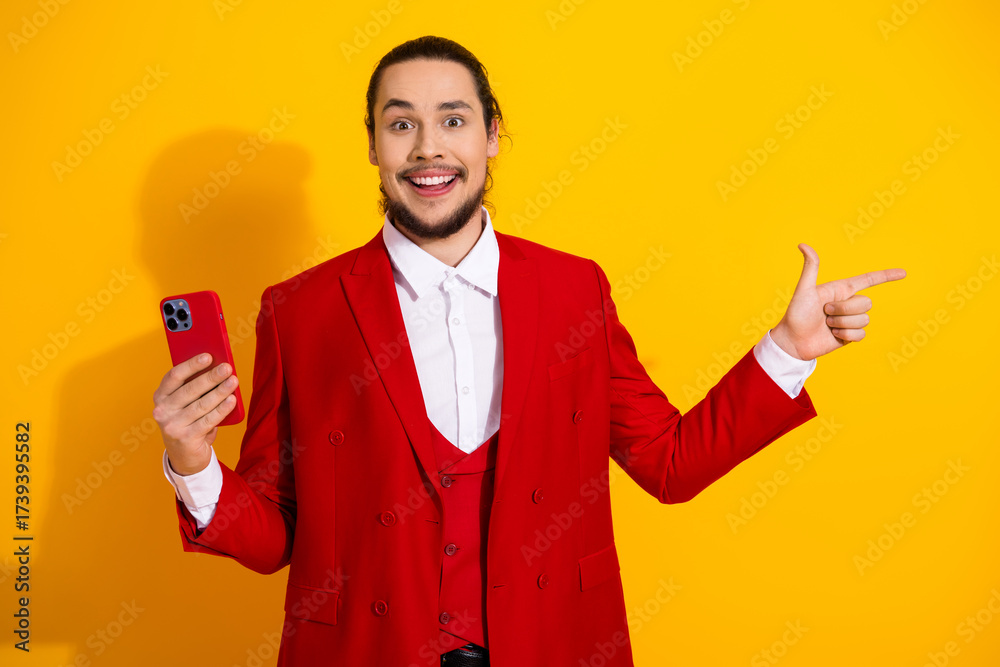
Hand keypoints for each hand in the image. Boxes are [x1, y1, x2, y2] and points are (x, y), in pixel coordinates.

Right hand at [152, 353, 238, 474]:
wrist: (185, 455)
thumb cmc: (188, 421)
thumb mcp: (186, 404)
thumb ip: (194, 388)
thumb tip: (217, 370)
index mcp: (161, 397)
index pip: (174, 376)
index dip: (191, 365)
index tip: (208, 356)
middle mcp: (163, 411)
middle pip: (190, 389)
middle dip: (211, 377)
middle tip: (227, 367)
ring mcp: (172, 426)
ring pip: (201, 404)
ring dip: (220, 391)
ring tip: (233, 381)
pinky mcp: (186, 438)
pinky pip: (208, 420)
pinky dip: (222, 409)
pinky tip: (232, 400)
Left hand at [770, 244, 905, 360]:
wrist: (793, 341)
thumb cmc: (796, 314)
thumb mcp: (804, 290)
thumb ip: (810, 268)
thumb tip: (803, 244)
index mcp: (841, 289)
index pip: (868, 280)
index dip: (886, 276)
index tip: (904, 273)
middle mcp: (848, 303)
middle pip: (866, 302)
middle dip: (844, 309)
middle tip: (825, 312)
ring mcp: (849, 319)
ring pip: (864, 319)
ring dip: (843, 323)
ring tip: (826, 324)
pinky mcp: (850, 335)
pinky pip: (861, 334)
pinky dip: (847, 335)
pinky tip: (833, 335)